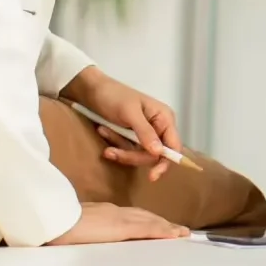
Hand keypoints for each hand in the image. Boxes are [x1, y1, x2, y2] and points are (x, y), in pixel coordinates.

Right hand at [46, 202, 189, 244]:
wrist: (54, 221)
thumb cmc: (58, 224)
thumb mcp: (74, 224)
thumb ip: (86, 225)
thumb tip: (87, 232)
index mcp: (103, 211)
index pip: (131, 215)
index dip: (146, 219)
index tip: (157, 223)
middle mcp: (114, 211)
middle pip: (144, 216)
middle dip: (161, 222)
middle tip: (177, 229)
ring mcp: (119, 218)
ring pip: (149, 221)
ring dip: (166, 227)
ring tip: (180, 232)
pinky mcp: (121, 227)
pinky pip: (148, 229)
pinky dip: (163, 231)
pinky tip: (175, 234)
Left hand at [69, 72, 183, 180]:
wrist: (92, 90)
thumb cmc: (114, 96)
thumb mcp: (129, 113)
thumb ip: (145, 133)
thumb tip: (158, 153)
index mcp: (164, 118)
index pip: (173, 146)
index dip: (165, 162)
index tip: (152, 176)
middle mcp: (158, 127)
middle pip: (154, 155)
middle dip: (132, 155)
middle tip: (111, 152)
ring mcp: (145, 134)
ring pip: (139, 155)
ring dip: (120, 149)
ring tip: (103, 133)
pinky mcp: (132, 137)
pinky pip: (128, 150)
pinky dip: (115, 145)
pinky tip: (103, 132)